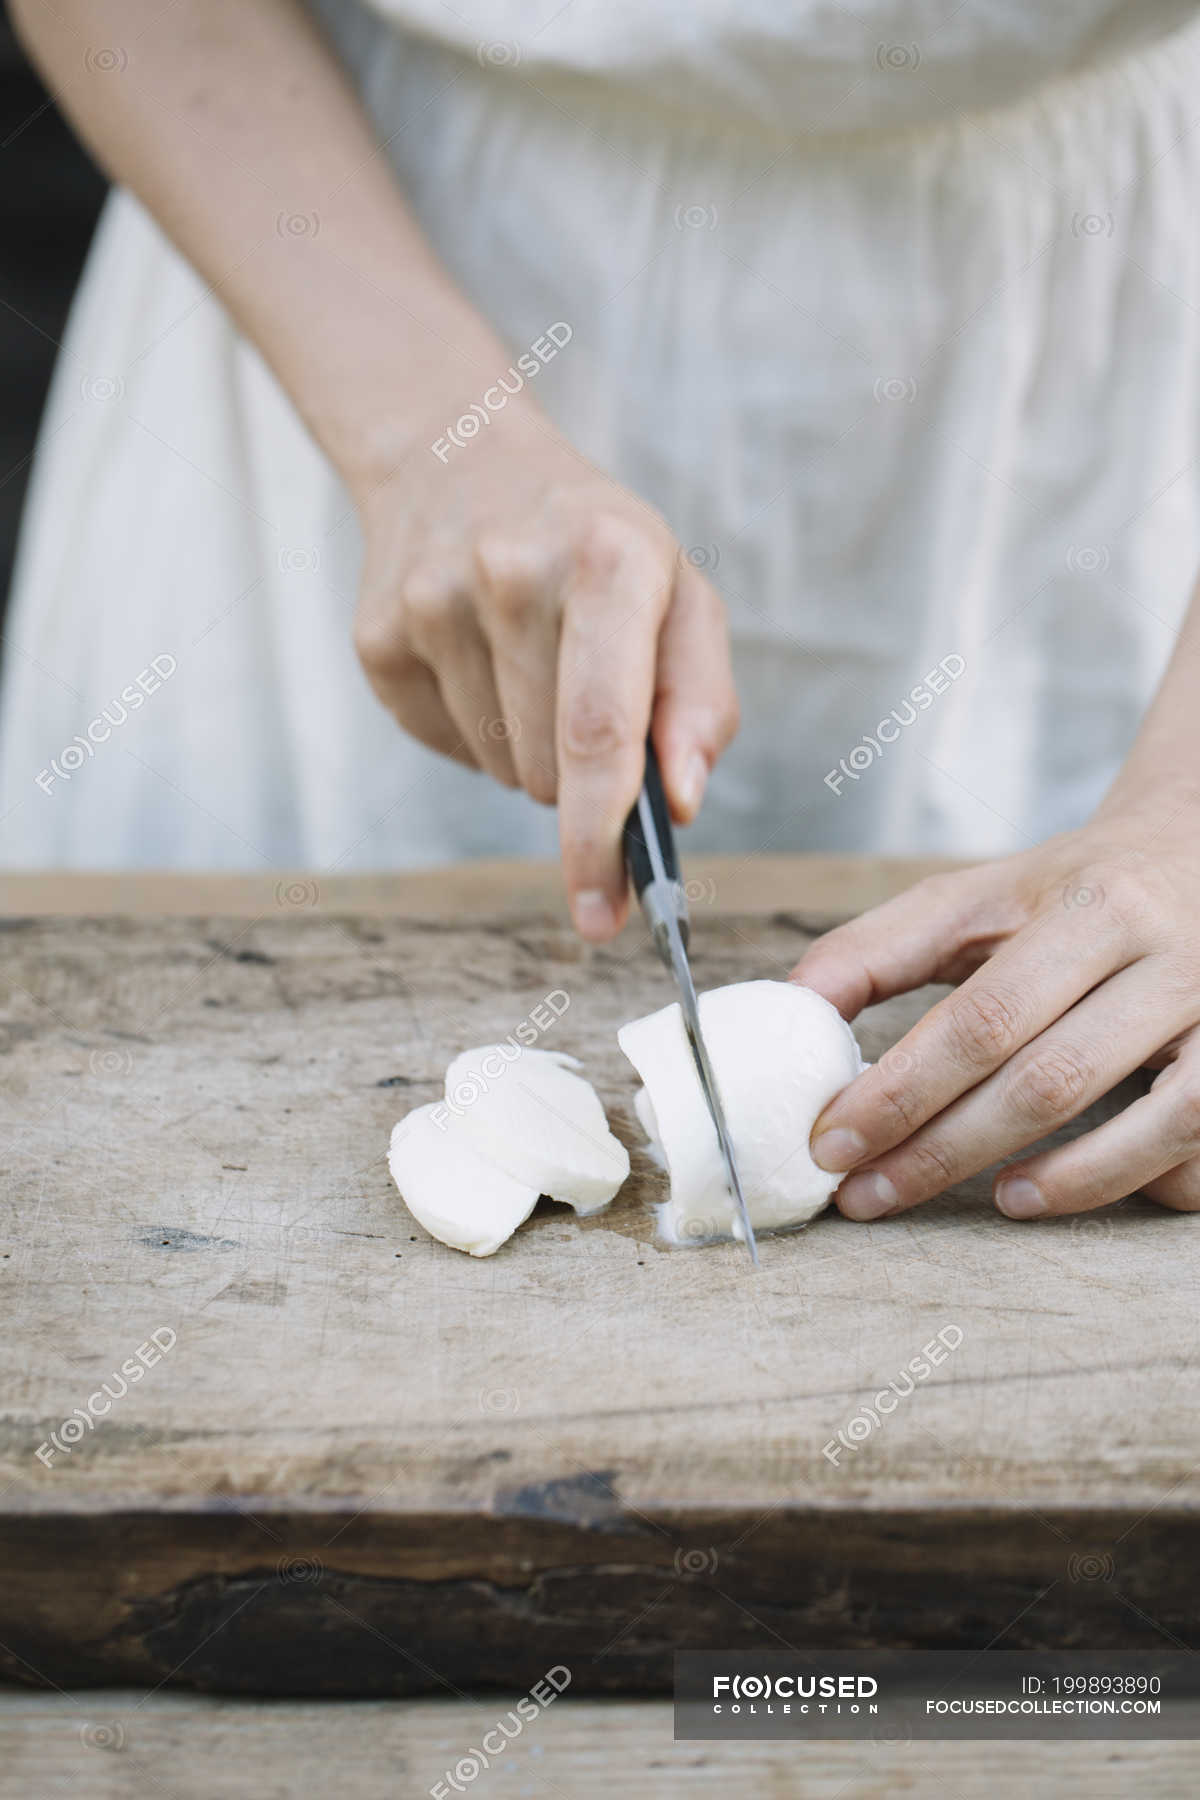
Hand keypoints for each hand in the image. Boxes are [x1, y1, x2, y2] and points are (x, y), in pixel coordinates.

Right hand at [352, 404, 736, 940]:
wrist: (459, 457)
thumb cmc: (594, 546)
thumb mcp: (678, 594)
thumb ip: (700, 701)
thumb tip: (679, 804)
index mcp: (607, 557)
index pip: (597, 731)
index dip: (600, 838)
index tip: (605, 914)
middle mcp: (509, 572)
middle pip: (548, 771)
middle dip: (578, 775)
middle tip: (581, 695)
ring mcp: (429, 604)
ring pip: (497, 769)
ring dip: (525, 751)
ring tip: (527, 664)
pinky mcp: (377, 639)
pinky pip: (443, 747)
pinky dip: (472, 731)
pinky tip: (477, 660)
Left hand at [792, 799, 1199, 1219]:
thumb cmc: (1072, 890)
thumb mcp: (977, 895)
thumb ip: (879, 948)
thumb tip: (790, 1008)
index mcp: (1088, 907)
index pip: (982, 1015)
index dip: (900, 1090)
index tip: (829, 1140)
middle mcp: (1166, 956)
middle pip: (1048, 1077)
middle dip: (943, 1148)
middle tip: (865, 1194)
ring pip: (1148, 1119)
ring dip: (1062, 1179)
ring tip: (987, 1201)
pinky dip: (1135, 1179)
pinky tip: (1060, 1189)